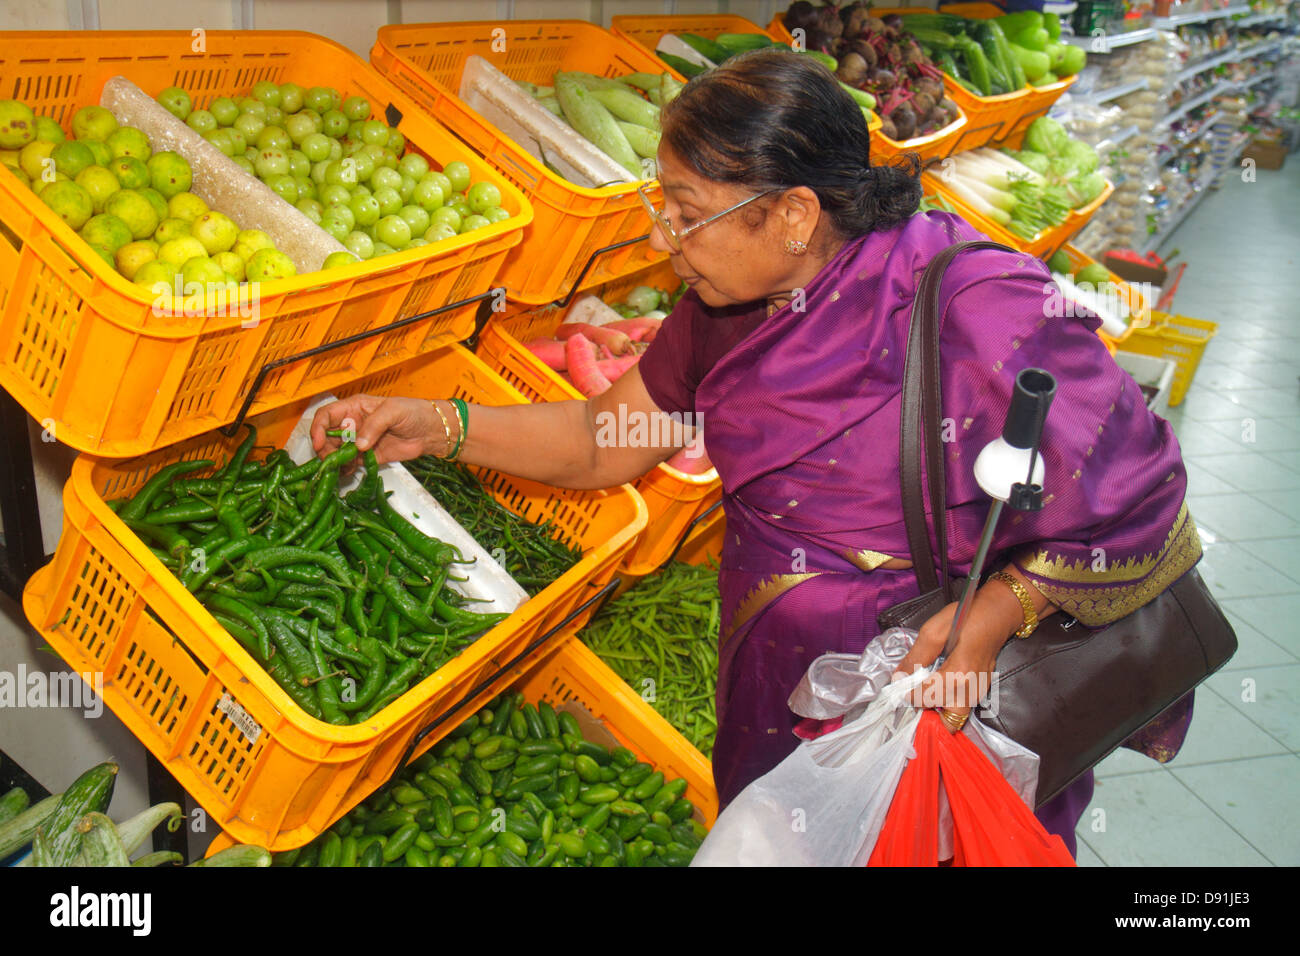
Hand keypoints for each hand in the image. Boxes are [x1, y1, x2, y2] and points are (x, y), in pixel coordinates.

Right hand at [310, 394, 439, 463]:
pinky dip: (345, 469)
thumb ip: (374, 425)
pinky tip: (347, 472)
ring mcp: (359, 441)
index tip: (318, 442)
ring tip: (338, 469)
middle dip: (324, 449)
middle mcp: (353, 424)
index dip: (318, 428)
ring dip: (334, 461)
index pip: (326, 415)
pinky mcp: (368, 456)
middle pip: (327, 436)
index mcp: (354, 407)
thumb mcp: (392, 411)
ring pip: (336, 452)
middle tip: (330, 460)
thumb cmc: (414, 412)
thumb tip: (358, 444)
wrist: (431, 431)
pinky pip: (350, 463)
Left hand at [892, 595, 1011, 731]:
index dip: (907, 693)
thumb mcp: (933, 631)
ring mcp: (978, 692)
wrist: (997, 613)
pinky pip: (961, 709)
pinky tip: (936, 687)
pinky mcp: (981, 691)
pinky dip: (946, 705)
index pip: (925, 698)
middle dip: (923, 707)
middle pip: (940, 717)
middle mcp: (970, 690)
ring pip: (953, 719)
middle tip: (911, 691)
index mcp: (958, 674)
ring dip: (936, 710)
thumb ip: (915, 657)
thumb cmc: (967, 616)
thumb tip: (898, 676)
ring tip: (923, 692)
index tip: (900, 684)